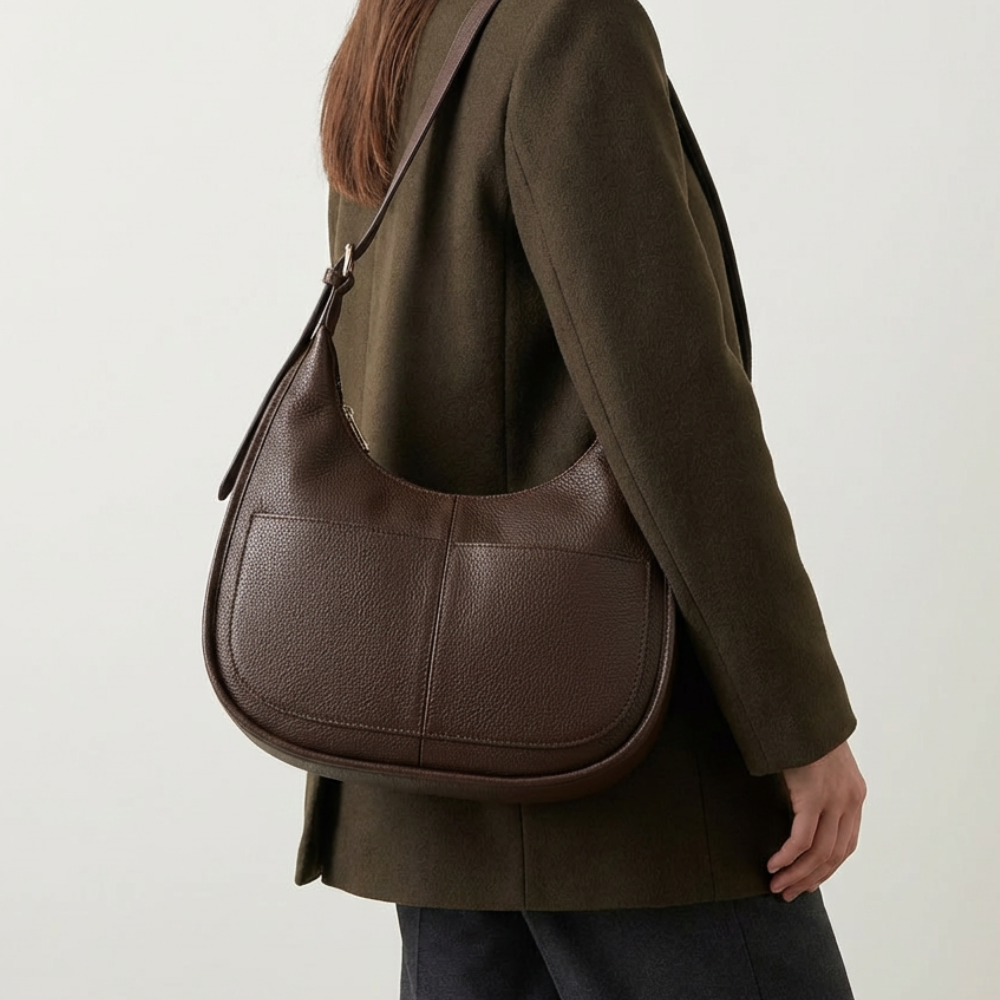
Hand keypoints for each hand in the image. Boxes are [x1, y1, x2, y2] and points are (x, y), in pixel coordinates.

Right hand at [767, 739, 865, 900]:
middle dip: (810, 879)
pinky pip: (802, 838)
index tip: (807, 882)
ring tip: (777, 886)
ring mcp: (834, 799)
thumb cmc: (804, 733)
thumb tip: (798, 806)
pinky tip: (774, 865)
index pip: (846, 845)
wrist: (803, 708)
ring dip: (797, 874)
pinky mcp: (814, 796)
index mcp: (855, 795)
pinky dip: (788, 856)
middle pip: (834, 855)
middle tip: (788, 893)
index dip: (826, 869)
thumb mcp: (820, 763)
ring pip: (819, 853)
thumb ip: (819, 786)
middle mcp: (850, 801)